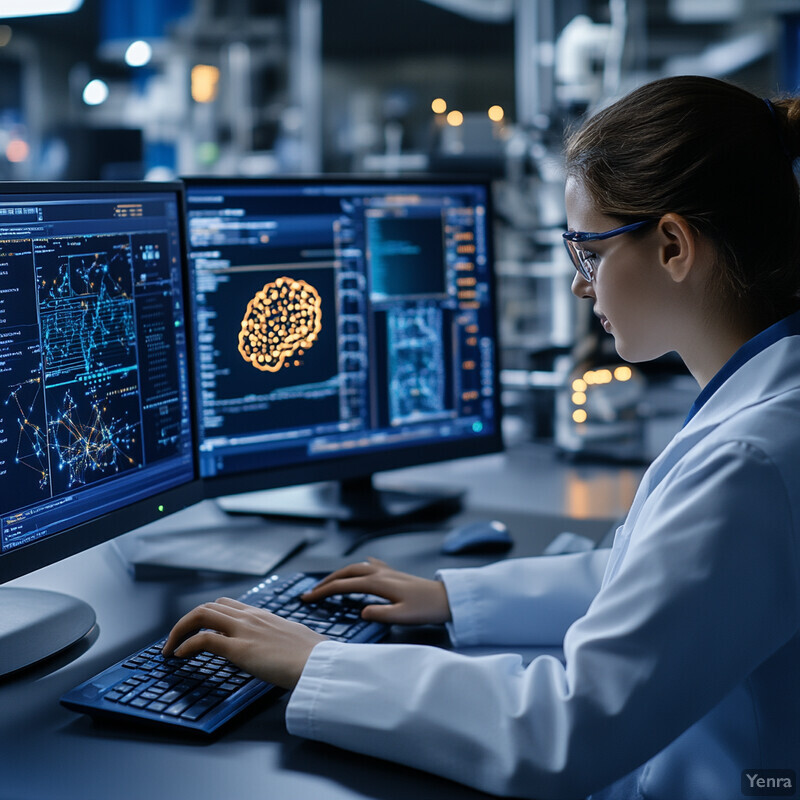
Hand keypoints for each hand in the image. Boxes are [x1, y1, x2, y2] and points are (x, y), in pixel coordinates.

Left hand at [161, 597, 326, 689]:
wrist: (321, 663)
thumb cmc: (313, 656)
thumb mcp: (293, 639)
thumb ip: (278, 638)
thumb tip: (275, 649)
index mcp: (263, 615)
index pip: (227, 604)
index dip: (207, 615)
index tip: (197, 630)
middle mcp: (251, 617)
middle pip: (209, 606)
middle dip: (186, 621)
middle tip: (175, 639)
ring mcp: (244, 631)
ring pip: (202, 615)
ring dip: (179, 630)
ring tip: (170, 647)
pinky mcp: (240, 649)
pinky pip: (203, 640)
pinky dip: (185, 645)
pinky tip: (179, 656)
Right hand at [301, 558, 451, 625]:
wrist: (447, 599)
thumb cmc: (427, 609)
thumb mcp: (402, 617)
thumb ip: (380, 614)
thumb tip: (361, 612)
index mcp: (378, 583)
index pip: (344, 585)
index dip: (323, 591)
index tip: (307, 598)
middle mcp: (380, 573)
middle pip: (346, 572)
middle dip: (326, 581)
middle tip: (311, 592)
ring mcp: (388, 571)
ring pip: (357, 567)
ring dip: (340, 573)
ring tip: (329, 582)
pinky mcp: (395, 574)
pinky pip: (373, 565)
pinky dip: (363, 565)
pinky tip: (364, 563)